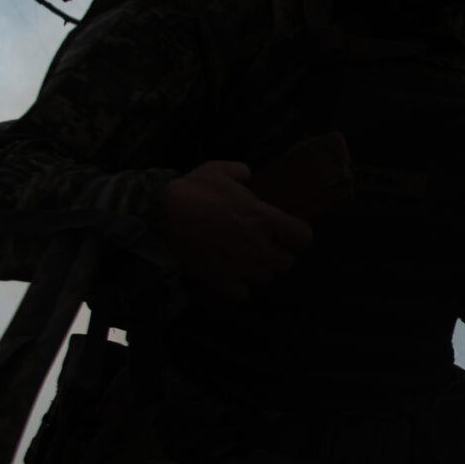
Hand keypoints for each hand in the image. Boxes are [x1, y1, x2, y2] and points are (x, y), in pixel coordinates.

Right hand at [164, 160, 313, 299]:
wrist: (160, 217)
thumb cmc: (192, 191)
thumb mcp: (218, 170)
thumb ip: (239, 172)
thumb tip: (248, 174)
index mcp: (264, 218)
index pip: (304, 237)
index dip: (298, 235)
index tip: (288, 233)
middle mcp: (259, 247)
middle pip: (286, 262)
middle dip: (277, 254)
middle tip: (262, 245)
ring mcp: (241, 267)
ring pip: (265, 278)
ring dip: (258, 270)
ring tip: (244, 259)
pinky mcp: (222, 282)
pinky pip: (243, 293)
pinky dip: (239, 286)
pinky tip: (230, 274)